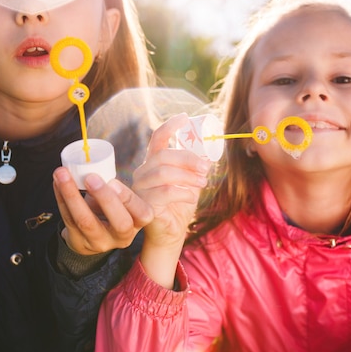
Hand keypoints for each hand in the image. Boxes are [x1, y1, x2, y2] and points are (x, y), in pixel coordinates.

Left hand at [53, 168, 152, 255]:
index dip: (129, 199)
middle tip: (90, 177)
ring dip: (72, 195)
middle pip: (120, 222)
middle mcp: (123, 236)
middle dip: (105, 198)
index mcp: (138, 222)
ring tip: (62, 174)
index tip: (113, 181)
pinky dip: (61, 197)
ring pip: (85, 221)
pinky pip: (68, 219)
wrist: (95, 236)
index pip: (142, 214)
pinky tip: (57, 182)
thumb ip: (126, 180)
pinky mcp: (79, 243)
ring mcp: (100, 242)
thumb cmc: (114, 208)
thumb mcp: (127, 198)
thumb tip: (127, 151)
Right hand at [133, 114, 210, 286]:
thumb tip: (210, 153)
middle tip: (206, 168)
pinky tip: (191, 196)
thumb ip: (196, 168)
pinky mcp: (144, 204)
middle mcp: (143, 172)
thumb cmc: (180, 206)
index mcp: (154, 163)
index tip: (185, 118)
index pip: (157, 138)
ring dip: (188, 176)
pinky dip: (183, 192)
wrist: (172, 233)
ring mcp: (141, 188)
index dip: (170, 126)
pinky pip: (165, 192)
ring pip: (164, 172)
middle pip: (164, 155)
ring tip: (203, 183)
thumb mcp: (191, 182)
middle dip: (188, 159)